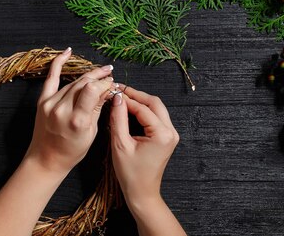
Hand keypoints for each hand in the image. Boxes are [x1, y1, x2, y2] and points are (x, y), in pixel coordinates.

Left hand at [24, 47, 114, 174]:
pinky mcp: (42, 101)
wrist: (46, 159)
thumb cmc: (71, 151)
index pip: (93, 90)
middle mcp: (62, 109)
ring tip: (100, 72)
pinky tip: (68, 52)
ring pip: (73, 82)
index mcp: (77, 120)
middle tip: (109, 74)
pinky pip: (51, 78)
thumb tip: (108, 91)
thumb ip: (97, 109)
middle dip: (98, 77)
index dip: (104, 83)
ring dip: (87, 76)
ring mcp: (50, 103)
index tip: (112, 83)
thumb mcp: (91, 133)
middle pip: (83, 84)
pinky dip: (59, 63)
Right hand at [109, 86, 178, 211]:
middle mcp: (170, 132)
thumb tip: (116, 98)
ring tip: (122, 98)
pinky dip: (144, 110)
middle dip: (136, 95)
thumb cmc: (130, 173)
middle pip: (154, 103)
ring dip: (140, 101)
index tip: (112, 92)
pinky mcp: (167, 137)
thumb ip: (118, 118)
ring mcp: (171, 134)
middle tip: (119, 90)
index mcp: (162, 134)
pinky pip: (156, 117)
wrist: (142, 193)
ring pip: (156, 108)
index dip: (126, 98)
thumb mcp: (120, 144)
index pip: (142, 108)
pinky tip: (130, 109)